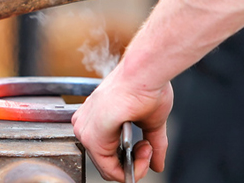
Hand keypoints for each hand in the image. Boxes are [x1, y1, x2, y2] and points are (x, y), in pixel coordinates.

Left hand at [72, 65, 172, 181]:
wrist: (144, 73)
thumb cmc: (145, 86)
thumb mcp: (149, 122)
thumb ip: (152, 144)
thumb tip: (158, 164)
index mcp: (94, 119)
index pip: (107, 154)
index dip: (131, 159)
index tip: (147, 149)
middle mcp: (85, 126)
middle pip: (108, 164)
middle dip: (135, 163)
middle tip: (149, 149)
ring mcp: (86, 132)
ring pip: (109, 170)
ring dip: (136, 165)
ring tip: (147, 147)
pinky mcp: (92, 138)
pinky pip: (110, 169)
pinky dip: (132, 167)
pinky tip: (144, 149)